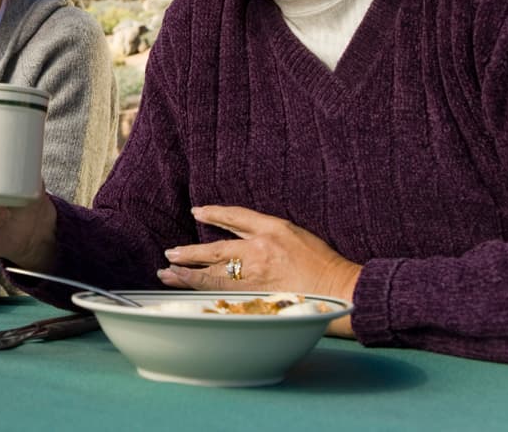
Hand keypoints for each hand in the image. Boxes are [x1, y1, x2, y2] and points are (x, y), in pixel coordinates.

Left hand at [158, 205, 360, 337]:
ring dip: (188, 275)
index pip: (235, 217)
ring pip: (213, 275)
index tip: (197, 210)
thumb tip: (240, 234)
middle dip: (190, 252)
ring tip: (168, 274)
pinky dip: (204, 293)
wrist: (339, 289)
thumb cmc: (322, 263)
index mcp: (272, 230)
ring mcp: (256, 276)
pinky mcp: (257, 296)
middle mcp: (260, 250)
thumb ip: (267, 232)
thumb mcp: (295, 234)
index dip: (214, 213)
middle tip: (170, 253)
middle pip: (215, 249)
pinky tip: (191, 293)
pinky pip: (223, 294)